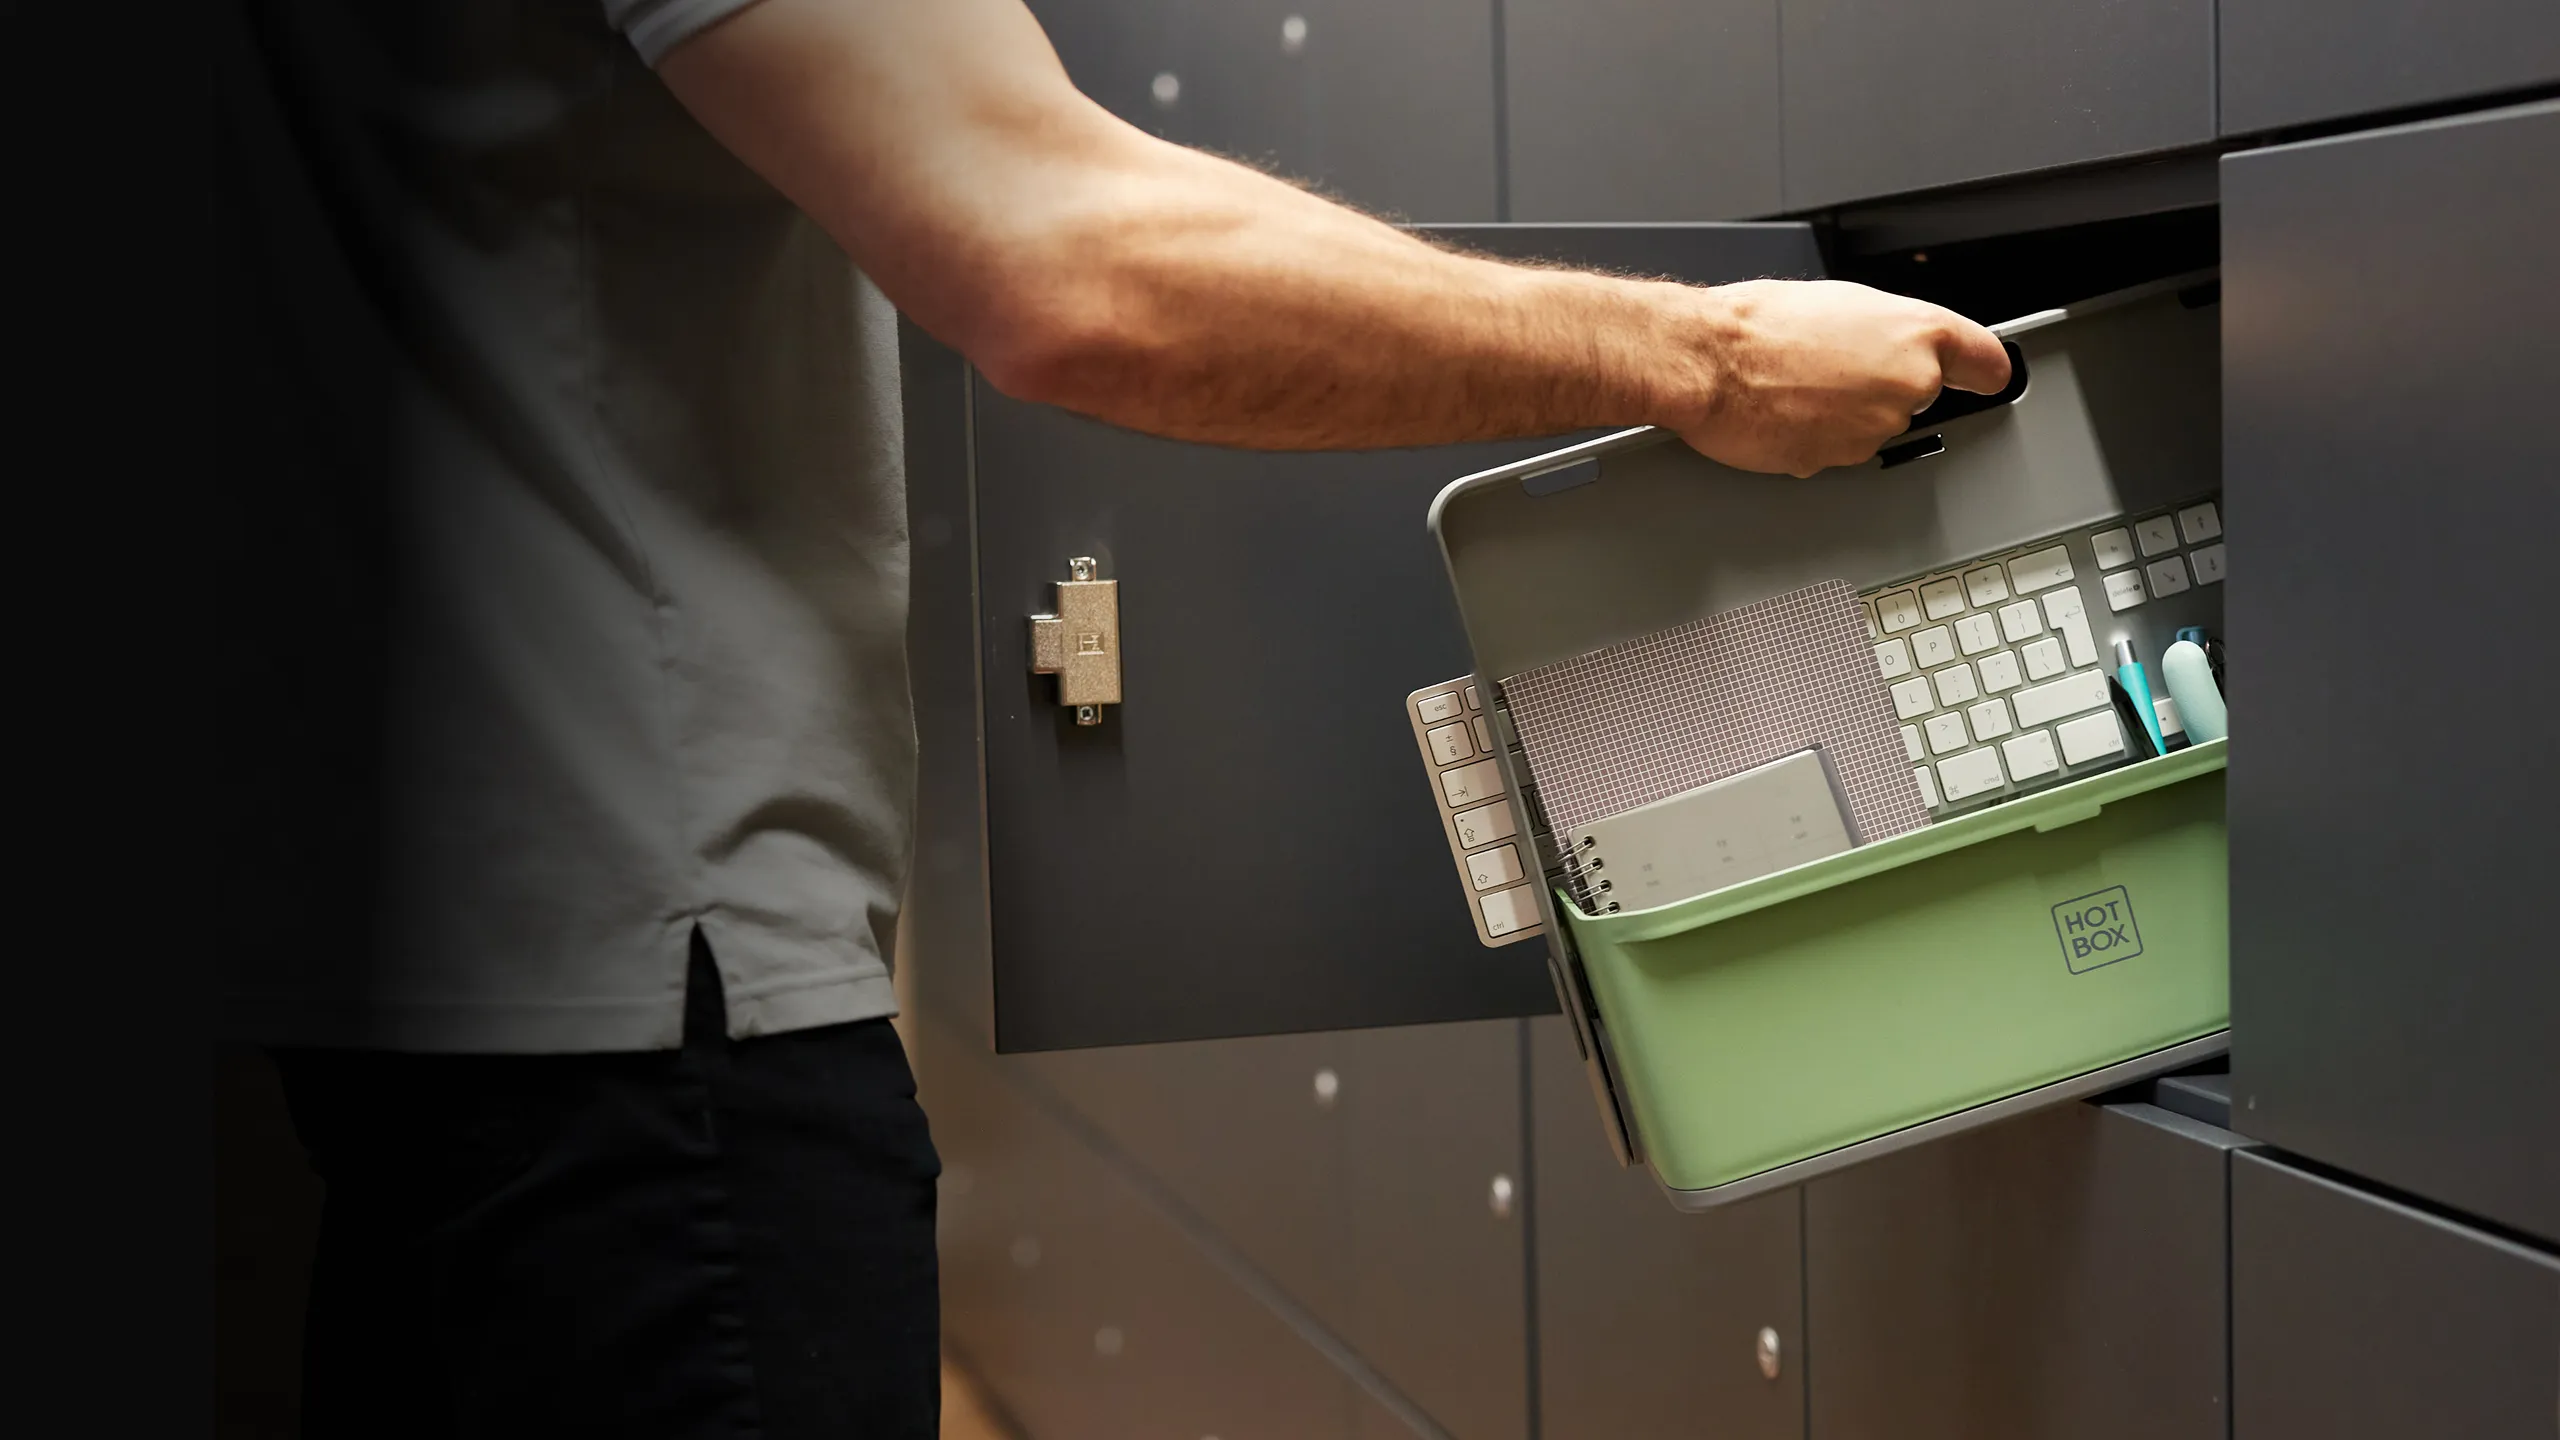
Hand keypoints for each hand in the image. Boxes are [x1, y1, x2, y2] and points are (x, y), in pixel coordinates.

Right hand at [1671, 280, 2012, 477]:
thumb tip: (1883, 344)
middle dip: (1879, 387)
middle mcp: (1908, 385)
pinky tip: (1784, 410)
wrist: (1707, 362)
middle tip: (1831, 367)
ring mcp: (1875, 429)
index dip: (1983, 371)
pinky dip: (1814, 437)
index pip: (1985, 361)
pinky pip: (1835, 451)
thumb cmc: (1757, 325)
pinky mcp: (1838, 462)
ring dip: (1843, 414)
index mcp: (1916, 334)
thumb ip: (1881, 329)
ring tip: (1796, 384)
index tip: (1987, 376)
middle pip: (1915, 396)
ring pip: (1873, 427)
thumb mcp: (1838, 302)